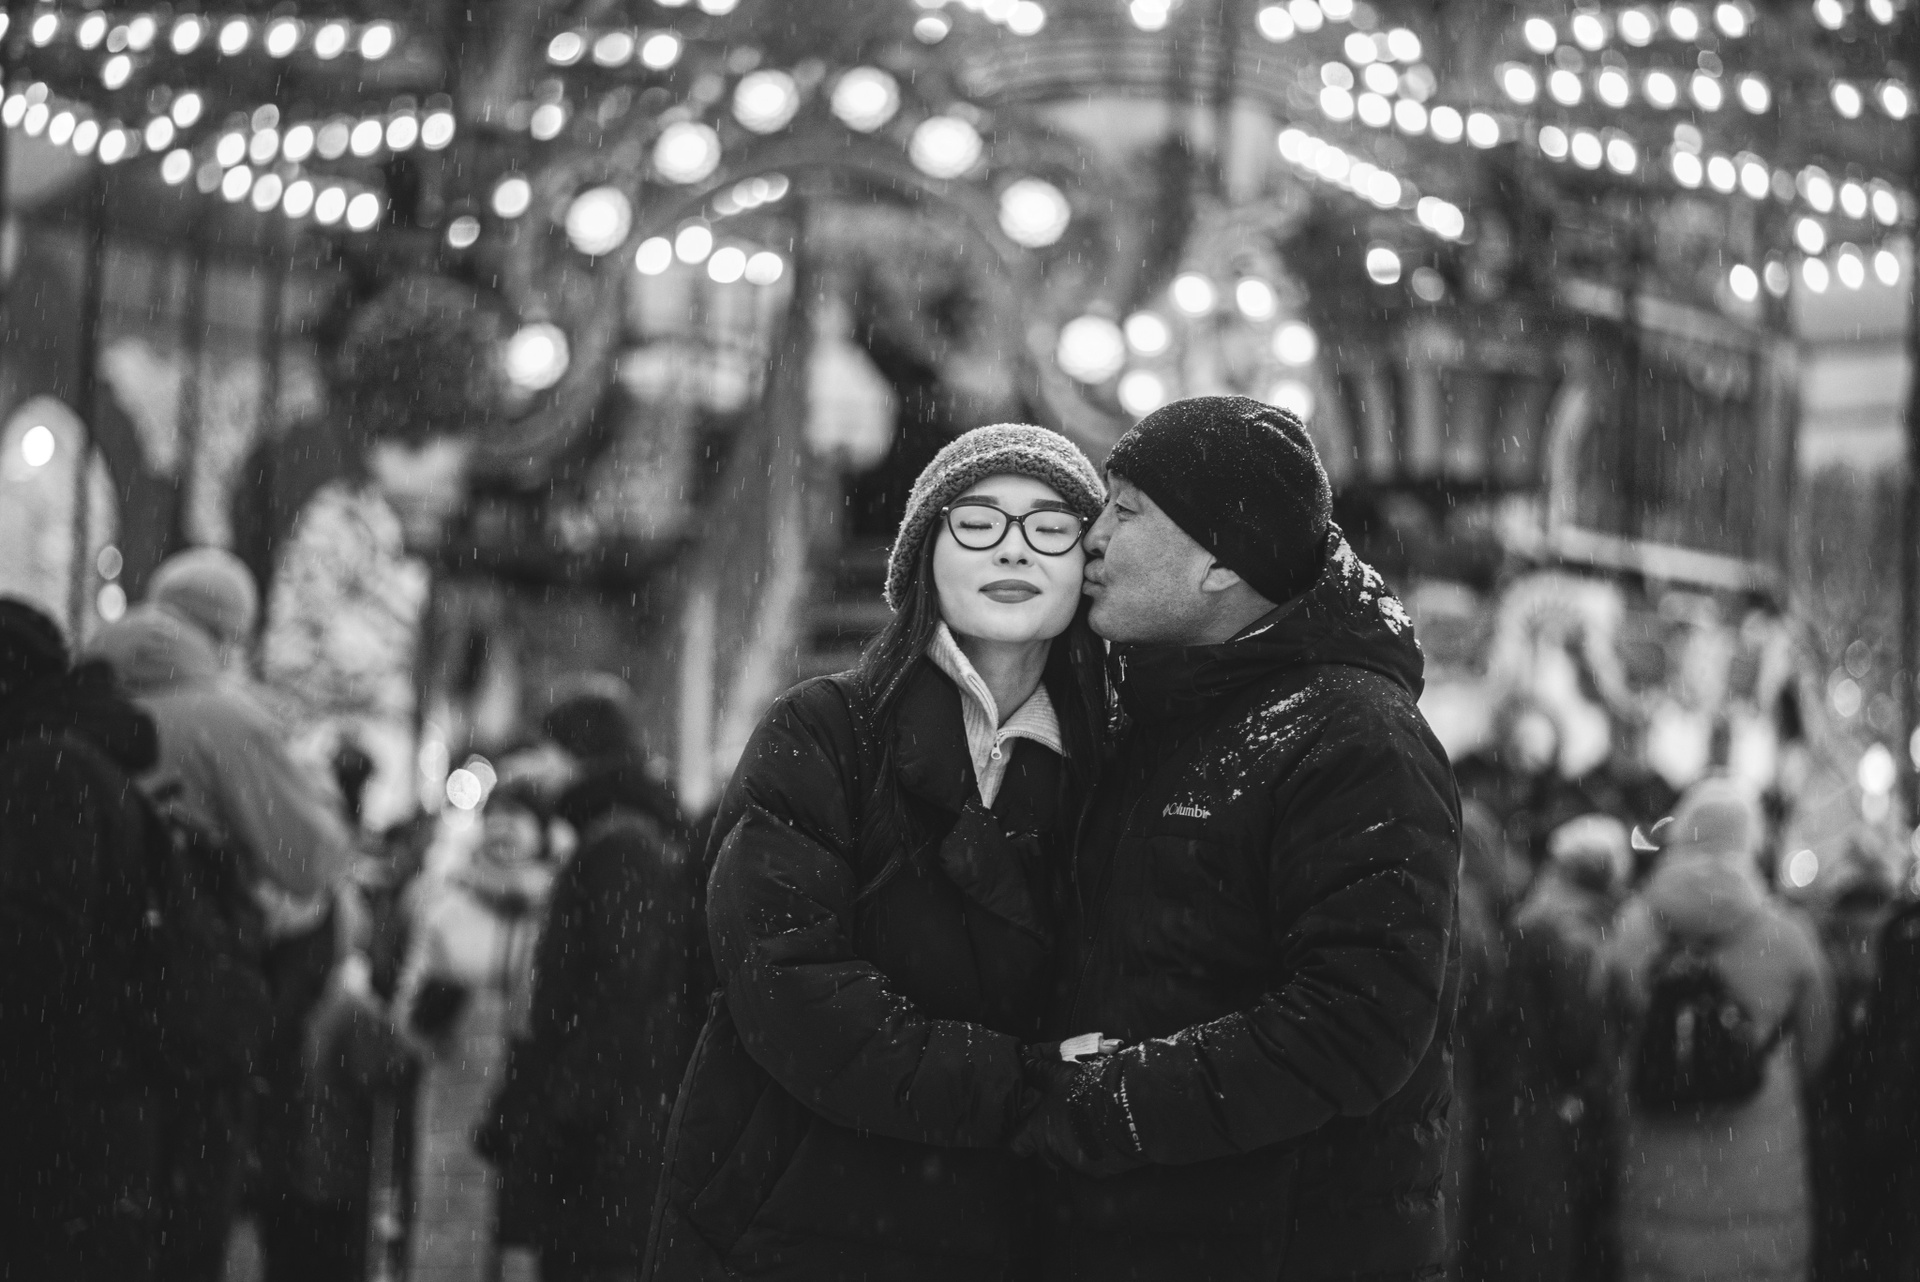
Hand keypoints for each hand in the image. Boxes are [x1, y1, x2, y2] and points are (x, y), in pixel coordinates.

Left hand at [1010, 1045, 1142, 1176]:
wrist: (1123, 1110)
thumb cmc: (1082, 1092)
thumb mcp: (1058, 1075)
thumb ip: (1038, 1071)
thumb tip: (1023, 1057)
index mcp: (1038, 1133)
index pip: (1013, 1147)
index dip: (1012, 1143)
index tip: (1014, 1140)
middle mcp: (1053, 1153)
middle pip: (1042, 1156)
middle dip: (1047, 1144)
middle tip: (1057, 1128)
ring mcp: (1076, 1165)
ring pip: (1066, 1161)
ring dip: (1070, 1149)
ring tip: (1082, 1131)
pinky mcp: (1099, 1171)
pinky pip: (1090, 1166)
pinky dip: (1093, 1155)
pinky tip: (1101, 1139)